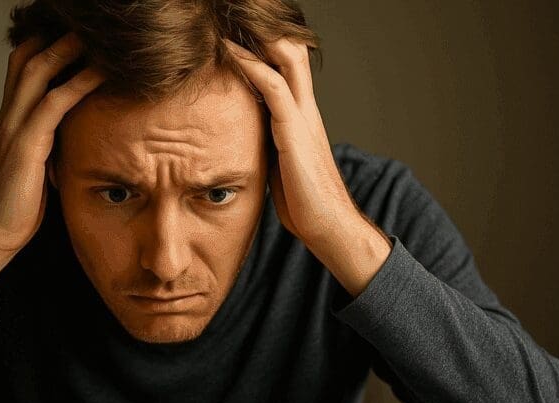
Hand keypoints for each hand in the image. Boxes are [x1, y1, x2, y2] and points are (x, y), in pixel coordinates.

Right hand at [0, 32, 105, 253]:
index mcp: (11, 118)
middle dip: (56, 35)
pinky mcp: (26, 146)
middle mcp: (10, 115)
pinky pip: (54, 103)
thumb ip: (50, 143)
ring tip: (98, 35)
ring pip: (39, 70)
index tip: (75, 33)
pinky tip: (100, 72)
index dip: (45, 43)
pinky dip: (79, 83)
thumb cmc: (17, 205)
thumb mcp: (37, 165)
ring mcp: (15, 127)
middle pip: (28, 56)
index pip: (23, 65)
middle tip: (87, 23)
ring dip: (69, 48)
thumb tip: (76, 136)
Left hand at [223, 37, 391, 295]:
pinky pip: (273, 87)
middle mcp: (305, 109)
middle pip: (292, 51)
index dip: (266, 45)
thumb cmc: (304, 203)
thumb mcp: (280, 165)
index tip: (238, 31)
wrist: (328, 226)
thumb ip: (269, 145)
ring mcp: (302, 117)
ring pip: (286, 58)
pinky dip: (251, 65)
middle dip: (265, 31)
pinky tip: (230, 52)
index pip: (289, 66)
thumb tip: (245, 142)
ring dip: (256, 38)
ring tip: (230, 23)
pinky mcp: (293, 132)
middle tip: (236, 18)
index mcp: (302, 117)